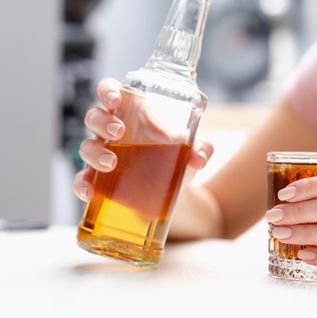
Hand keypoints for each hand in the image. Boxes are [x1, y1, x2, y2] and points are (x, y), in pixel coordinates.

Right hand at [73, 77, 212, 202]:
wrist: (173, 193)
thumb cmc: (176, 159)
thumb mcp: (190, 153)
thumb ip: (200, 150)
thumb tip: (199, 158)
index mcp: (131, 113)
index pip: (111, 92)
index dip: (108, 90)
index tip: (116, 99)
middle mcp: (112, 131)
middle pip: (94, 116)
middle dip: (102, 121)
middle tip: (118, 132)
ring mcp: (103, 155)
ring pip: (86, 146)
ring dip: (94, 153)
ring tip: (111, 163)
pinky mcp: (100, 180)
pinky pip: (82, 179)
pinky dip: (82, 185)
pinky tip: (90, 192)